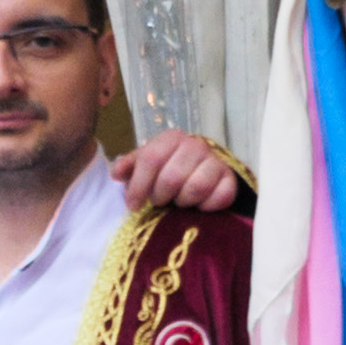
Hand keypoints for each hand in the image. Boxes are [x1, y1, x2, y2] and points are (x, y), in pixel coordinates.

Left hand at [112, 129, 241, 213]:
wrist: (204, 169)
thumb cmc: (169, 167)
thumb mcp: (147, 163)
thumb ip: (130, 166)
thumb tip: (116, 173)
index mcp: (172, 138)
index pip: (151, 159)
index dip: (138, 185)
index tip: (132, 205)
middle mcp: (195, 145)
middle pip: (172, 177)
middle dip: (160, 196)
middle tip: (159, 201)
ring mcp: (215, 161)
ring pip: (195, 188)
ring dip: (183, 201)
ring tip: (179, 201)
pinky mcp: (230, 179)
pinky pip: (219, 197)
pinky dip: (207, 206)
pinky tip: (199, 206)